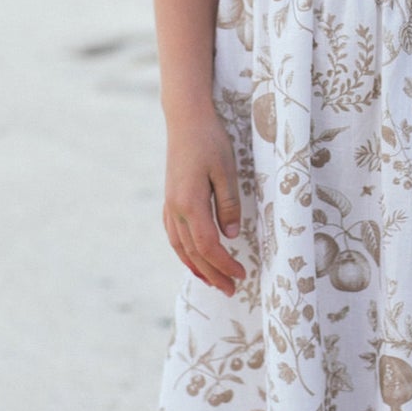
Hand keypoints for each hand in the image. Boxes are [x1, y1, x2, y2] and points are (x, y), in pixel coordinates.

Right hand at [163, 113, 245, 295]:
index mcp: (190, 203)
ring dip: (197, 267)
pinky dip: (184, 252)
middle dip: (212, 273)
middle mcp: (175, 208)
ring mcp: (170, 204)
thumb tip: (231, 235)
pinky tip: (193, 258)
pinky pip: (174, 235)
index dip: (224, 264)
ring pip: (180, 247)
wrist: (186, 121)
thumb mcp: (227, 171)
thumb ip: (228, 205)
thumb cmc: (210, 142)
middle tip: (231, 289)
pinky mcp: (170, 200)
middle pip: (193, 252)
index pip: (207, 245)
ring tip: (213, 282)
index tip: (241, 274)